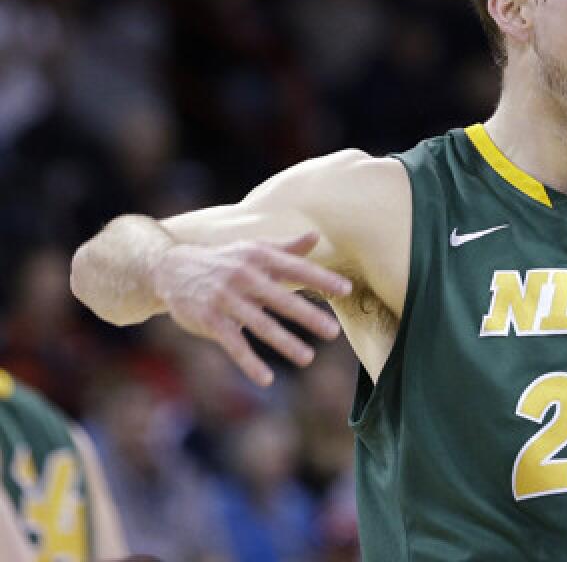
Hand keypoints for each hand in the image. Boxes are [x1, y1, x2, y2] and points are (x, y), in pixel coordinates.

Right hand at [151, 231, 351, 385]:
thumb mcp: (254, 249)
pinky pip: (234, 344)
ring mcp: (225, 299)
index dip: (321, 279)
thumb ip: (287, 248)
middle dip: (308, 316)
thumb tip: (316, 235)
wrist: (172, 269)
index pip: (296, 268)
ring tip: (308, 358)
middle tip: (334, 331)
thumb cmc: (225, 260)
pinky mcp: (210, 320)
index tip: (346, 290)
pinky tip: (267, 379)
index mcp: (259, 257)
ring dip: (285, 343)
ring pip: (260, 324)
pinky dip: (250, 362)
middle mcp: (243, 276)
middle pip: (281, 299)